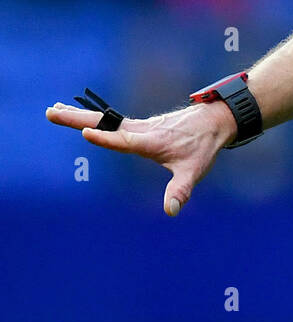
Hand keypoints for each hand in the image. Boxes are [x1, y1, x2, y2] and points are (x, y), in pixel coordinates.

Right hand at [45, 98, 236, 215]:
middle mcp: (140, 130)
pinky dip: (89, 117)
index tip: (86, 133)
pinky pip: (108, 121)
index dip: (106, 138)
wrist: (211, 122)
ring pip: (102, 119)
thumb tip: (171, 211)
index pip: (124, 140)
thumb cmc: (202, 147)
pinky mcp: (136, 126)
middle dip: (77, 119)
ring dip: (76, 116)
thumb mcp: (193, 171)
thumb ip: (180, 191)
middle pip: (104, 123)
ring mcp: (136, 126)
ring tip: (52, 110)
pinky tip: (73, 114)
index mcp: (151, 141)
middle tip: (51, 112)